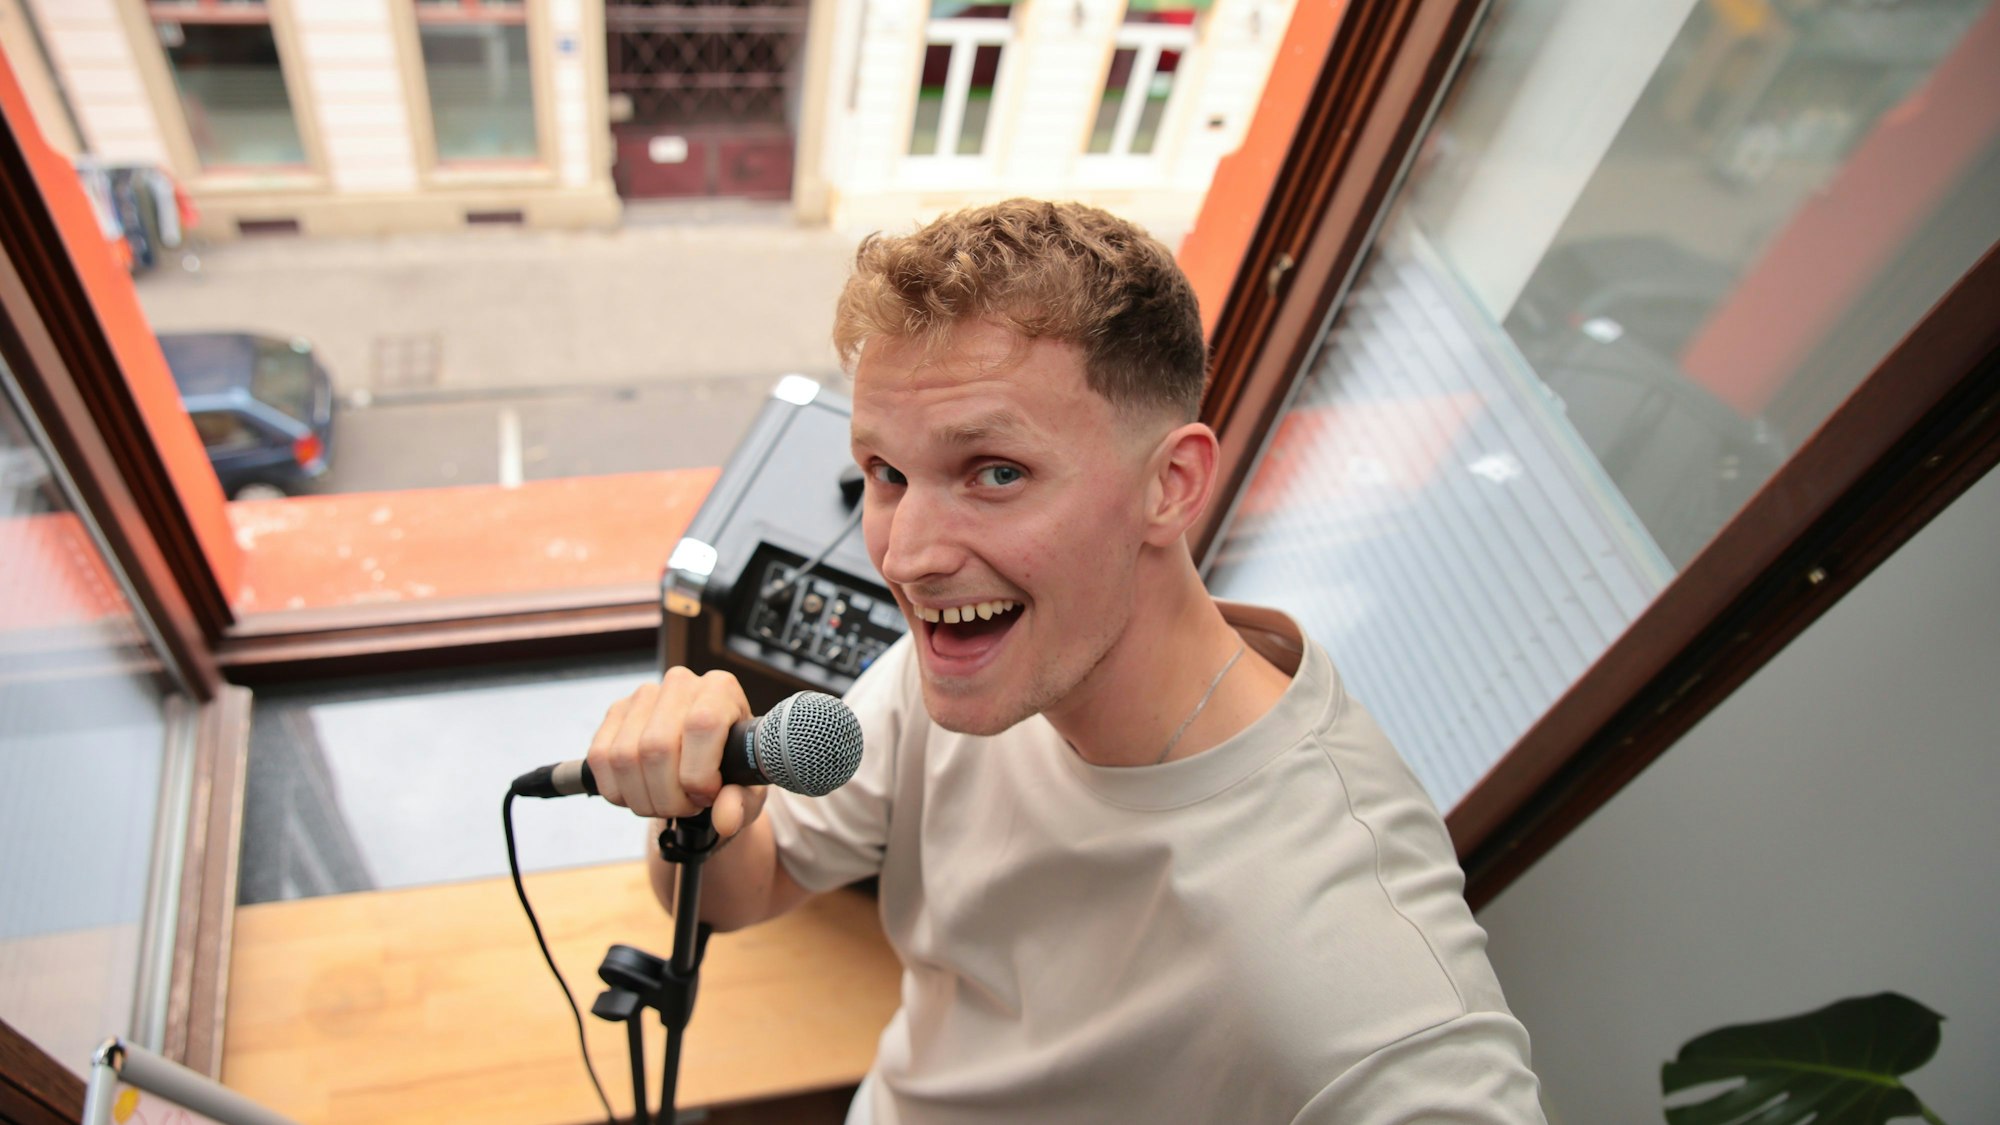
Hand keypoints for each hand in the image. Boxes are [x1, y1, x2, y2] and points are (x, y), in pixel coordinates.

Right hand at [586, 667, 767, 839]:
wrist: (708, 759)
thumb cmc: (731, 768)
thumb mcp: (747, 788)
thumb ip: (742, 803)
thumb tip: (726, 818)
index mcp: (721, 689)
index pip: (702, 726)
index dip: (699, 774)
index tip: (706, 797)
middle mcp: (680, 684)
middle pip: (657, 748)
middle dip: (669, 796)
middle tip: (686, 807)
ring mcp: (643, 696)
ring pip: (624, 757)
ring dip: (643, 798)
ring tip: (667, 803)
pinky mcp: (615, 713)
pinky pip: (599, 758)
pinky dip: (617, 791)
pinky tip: (642, 795)